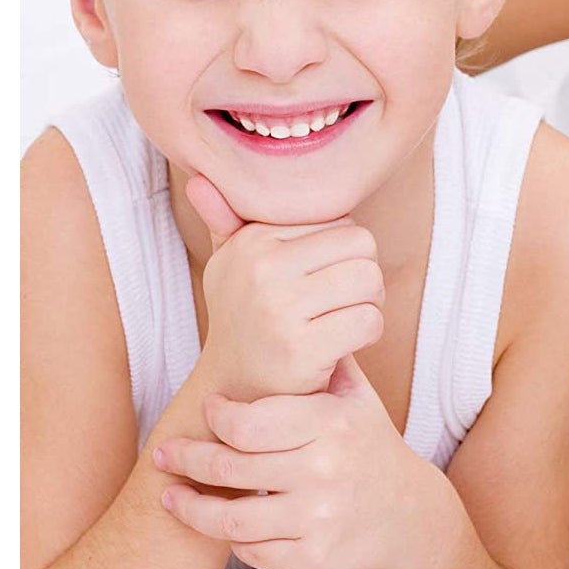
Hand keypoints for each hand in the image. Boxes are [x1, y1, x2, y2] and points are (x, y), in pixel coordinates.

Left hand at [153, 357, 436, 568]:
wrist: (410, 516)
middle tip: (164, 452)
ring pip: (230, 520)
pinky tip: (216, 525)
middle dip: (187, 459)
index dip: (216, 416)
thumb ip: (324, 362)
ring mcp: (320, 518)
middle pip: (230, 467)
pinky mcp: (314, 559)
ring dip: (190, 508)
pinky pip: (252, 553)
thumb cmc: (371, 447)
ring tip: (171, 496)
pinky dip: (228, 541)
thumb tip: (290, 312)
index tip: (208, 410)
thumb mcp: (358, 400)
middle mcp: (326, 471)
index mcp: (332, 424)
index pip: (249, 422)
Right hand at [186, 175, 384, 400]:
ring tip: (344, 318)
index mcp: (252, 240)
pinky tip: (344, 343)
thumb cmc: (247, 319)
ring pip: (370, 280)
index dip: (344, 252)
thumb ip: (227, 222)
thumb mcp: (231, 267)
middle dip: (365, 274)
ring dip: (370, 303)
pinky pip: (368, 320)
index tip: (322, 279)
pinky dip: (368, 333)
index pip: (341, 221)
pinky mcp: (300, 348)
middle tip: (344, 300)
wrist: (235, 389)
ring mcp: (279, 308)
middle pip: (362, 245)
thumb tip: (198, 178)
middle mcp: (261, 267)